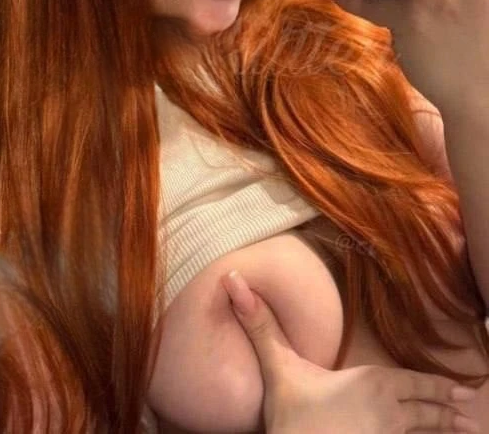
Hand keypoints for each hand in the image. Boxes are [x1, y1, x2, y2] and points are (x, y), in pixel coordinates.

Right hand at [222, 270, 478, 433]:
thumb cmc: (292, 418)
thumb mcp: (278, 368)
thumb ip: (259, 324)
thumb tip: (231, 277)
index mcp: (374, 383)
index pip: (416, 383)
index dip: (438, 386)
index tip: (464, 388)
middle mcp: (391, 412)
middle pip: (428, 409)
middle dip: (448, 407)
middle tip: (469, 408)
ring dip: (447, 430)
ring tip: (467, 428)